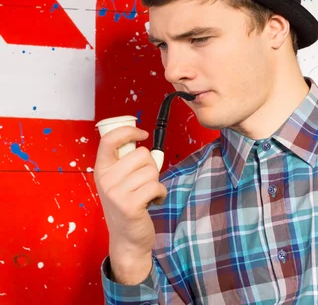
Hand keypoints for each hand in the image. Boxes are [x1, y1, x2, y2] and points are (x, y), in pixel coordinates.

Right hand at [93, 126, 166, 283]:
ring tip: (146, 195)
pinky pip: (157, 186)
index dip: (128, 131)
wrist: (126, 240)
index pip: (109, 139)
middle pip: (142, 154)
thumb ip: (128, 163)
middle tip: (143, 183)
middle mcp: (105, 180)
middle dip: (151, 166)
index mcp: (102, 170)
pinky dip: (160, 194)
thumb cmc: (127, 206)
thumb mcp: (120, 182)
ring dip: (156, 182)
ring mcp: (116, 193)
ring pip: (152, 171)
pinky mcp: (129, 205)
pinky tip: (152, 203)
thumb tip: (149, 147)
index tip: (142, 134)